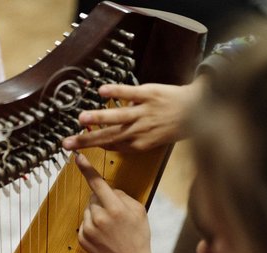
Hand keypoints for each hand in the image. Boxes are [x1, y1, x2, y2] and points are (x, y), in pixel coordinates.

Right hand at [61, 81, 201, 151]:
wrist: (199, 109)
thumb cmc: (175, 126)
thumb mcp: (155, 141)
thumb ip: (133, 141)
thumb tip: (112, 141)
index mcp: (140, 144)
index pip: (112, 146)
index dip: (94, 147)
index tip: (76, 148)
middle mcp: (140, 130)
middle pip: (109, 136)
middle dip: (86, 141)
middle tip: (67, 143)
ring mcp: (144, 111)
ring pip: (118, 116)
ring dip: (98, 117)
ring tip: (80, 119)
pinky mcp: (149, 94)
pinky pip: (131, 92)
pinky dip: (116, 91)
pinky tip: (101, 91)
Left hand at [74, 152, 151, 252]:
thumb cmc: (138, 235)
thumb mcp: (139, 211)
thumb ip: (122, 196)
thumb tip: (108, 190)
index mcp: (115, 209)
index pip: (98, 183)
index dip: (87, 169)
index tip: (77, 158)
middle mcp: (99, 218)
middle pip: (93, 196)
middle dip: (102, 200)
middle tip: (115, 214)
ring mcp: (88, 229)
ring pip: (88, 209)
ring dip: (96, 212)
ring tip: (110, 227)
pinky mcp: (82, 238)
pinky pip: (84, 222)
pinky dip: (92, 224)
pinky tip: (103, 234)